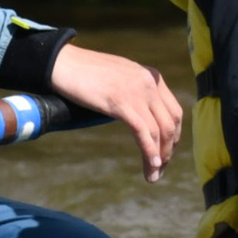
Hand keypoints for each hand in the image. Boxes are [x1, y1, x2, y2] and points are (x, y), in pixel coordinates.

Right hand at [49, 44, 183, 182]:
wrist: (63, 62)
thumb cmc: (86, 72)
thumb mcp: (121, 78)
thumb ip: (135, 92)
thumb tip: (140, 114)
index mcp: (152, 77)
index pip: (175, 112)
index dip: (174, 137)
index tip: (165, 154)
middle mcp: (150, 83)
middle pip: (171, 123)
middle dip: (168, 150)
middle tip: (160, 169)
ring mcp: (137, 91)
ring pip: (159, 131)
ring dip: (159, 157)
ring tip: (153, 176)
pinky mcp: (121, 101)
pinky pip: (143, 132)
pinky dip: (150, 152)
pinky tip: (151, 166)